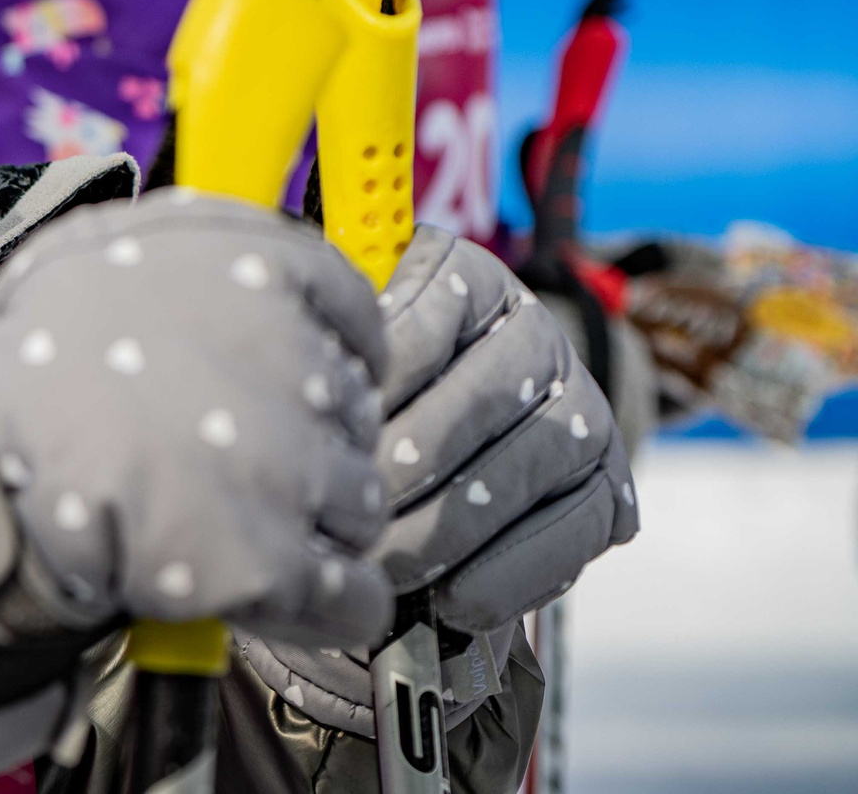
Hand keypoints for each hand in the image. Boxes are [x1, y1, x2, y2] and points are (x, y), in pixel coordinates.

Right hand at [0, 192, 392, 645]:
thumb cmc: (27, 366)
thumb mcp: (101, 256)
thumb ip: (199, 256)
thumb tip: (273, 283)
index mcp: (250, 264)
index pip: (354, 317)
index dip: (325, 360)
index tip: (288, 386)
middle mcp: (286, 353)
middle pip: (356, 414)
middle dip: (309, 442)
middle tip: (230, 459)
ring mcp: (284, 464)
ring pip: (362, 503)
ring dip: (314, 521)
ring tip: (231, 520)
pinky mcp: (270, 563)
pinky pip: (353, 595)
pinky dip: (325, 605)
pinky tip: (271, 588)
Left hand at [238, 227, 639, 737]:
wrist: (420, 482)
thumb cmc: (346, 409)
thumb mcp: (323, 363)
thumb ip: (311, 350)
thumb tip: (268, 352)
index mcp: (461, 278)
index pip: (423, 315)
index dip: (375, 379)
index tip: (322, 428)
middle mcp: (534, 331)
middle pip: (473, 400)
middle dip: (402, 468)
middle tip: (342, 515)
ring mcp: (581, 409)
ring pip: (520, 465)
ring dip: (446, 526)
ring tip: (379, 565)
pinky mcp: (609, 487)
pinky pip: (567, 531)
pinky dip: (506, 572)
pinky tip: (449, 600)